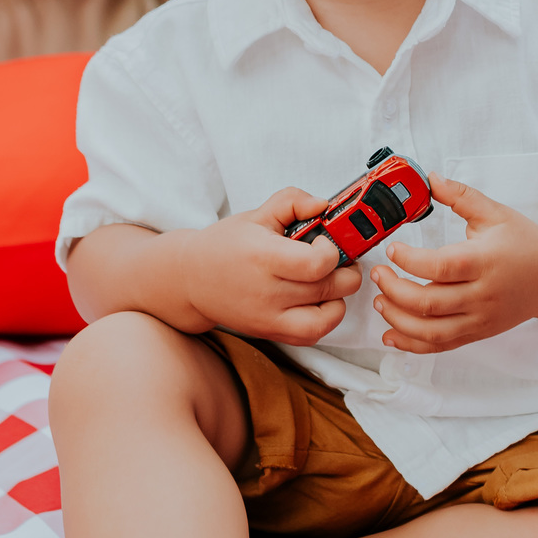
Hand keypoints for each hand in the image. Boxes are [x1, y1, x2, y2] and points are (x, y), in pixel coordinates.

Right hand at [189, 187, 361, 345]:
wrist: (191, 279)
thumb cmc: (225, 245)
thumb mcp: (257, 214)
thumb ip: (293, 201)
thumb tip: (324, 205)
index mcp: (264, 257)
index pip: (316, 264)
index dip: (332, 251)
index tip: (326, 241)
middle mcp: (268, 292)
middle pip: (329, 289)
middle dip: (346, 271)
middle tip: (340, 258)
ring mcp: (269, 318)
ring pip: (327, 318)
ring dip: (339, 298)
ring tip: (330, 281)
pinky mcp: (271, 333)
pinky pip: (312, 335)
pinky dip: (325, 319)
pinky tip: (318, 300)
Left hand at [369, 172, 537, 353]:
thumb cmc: (525, 242)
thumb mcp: (495, 212)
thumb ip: (460, 196)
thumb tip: (430, 178)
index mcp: (485, 261)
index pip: (440, 267)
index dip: (410, 260)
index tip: (393, 249)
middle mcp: (483, 295)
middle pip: (429, 303)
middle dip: (394, 290)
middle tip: (378, 274)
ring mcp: (481, 319)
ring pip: (431, 331)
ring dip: (398, 320)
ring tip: (380, 301)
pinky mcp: (478, 332)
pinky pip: (441, 346)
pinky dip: (413, 344)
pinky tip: (391, 334)